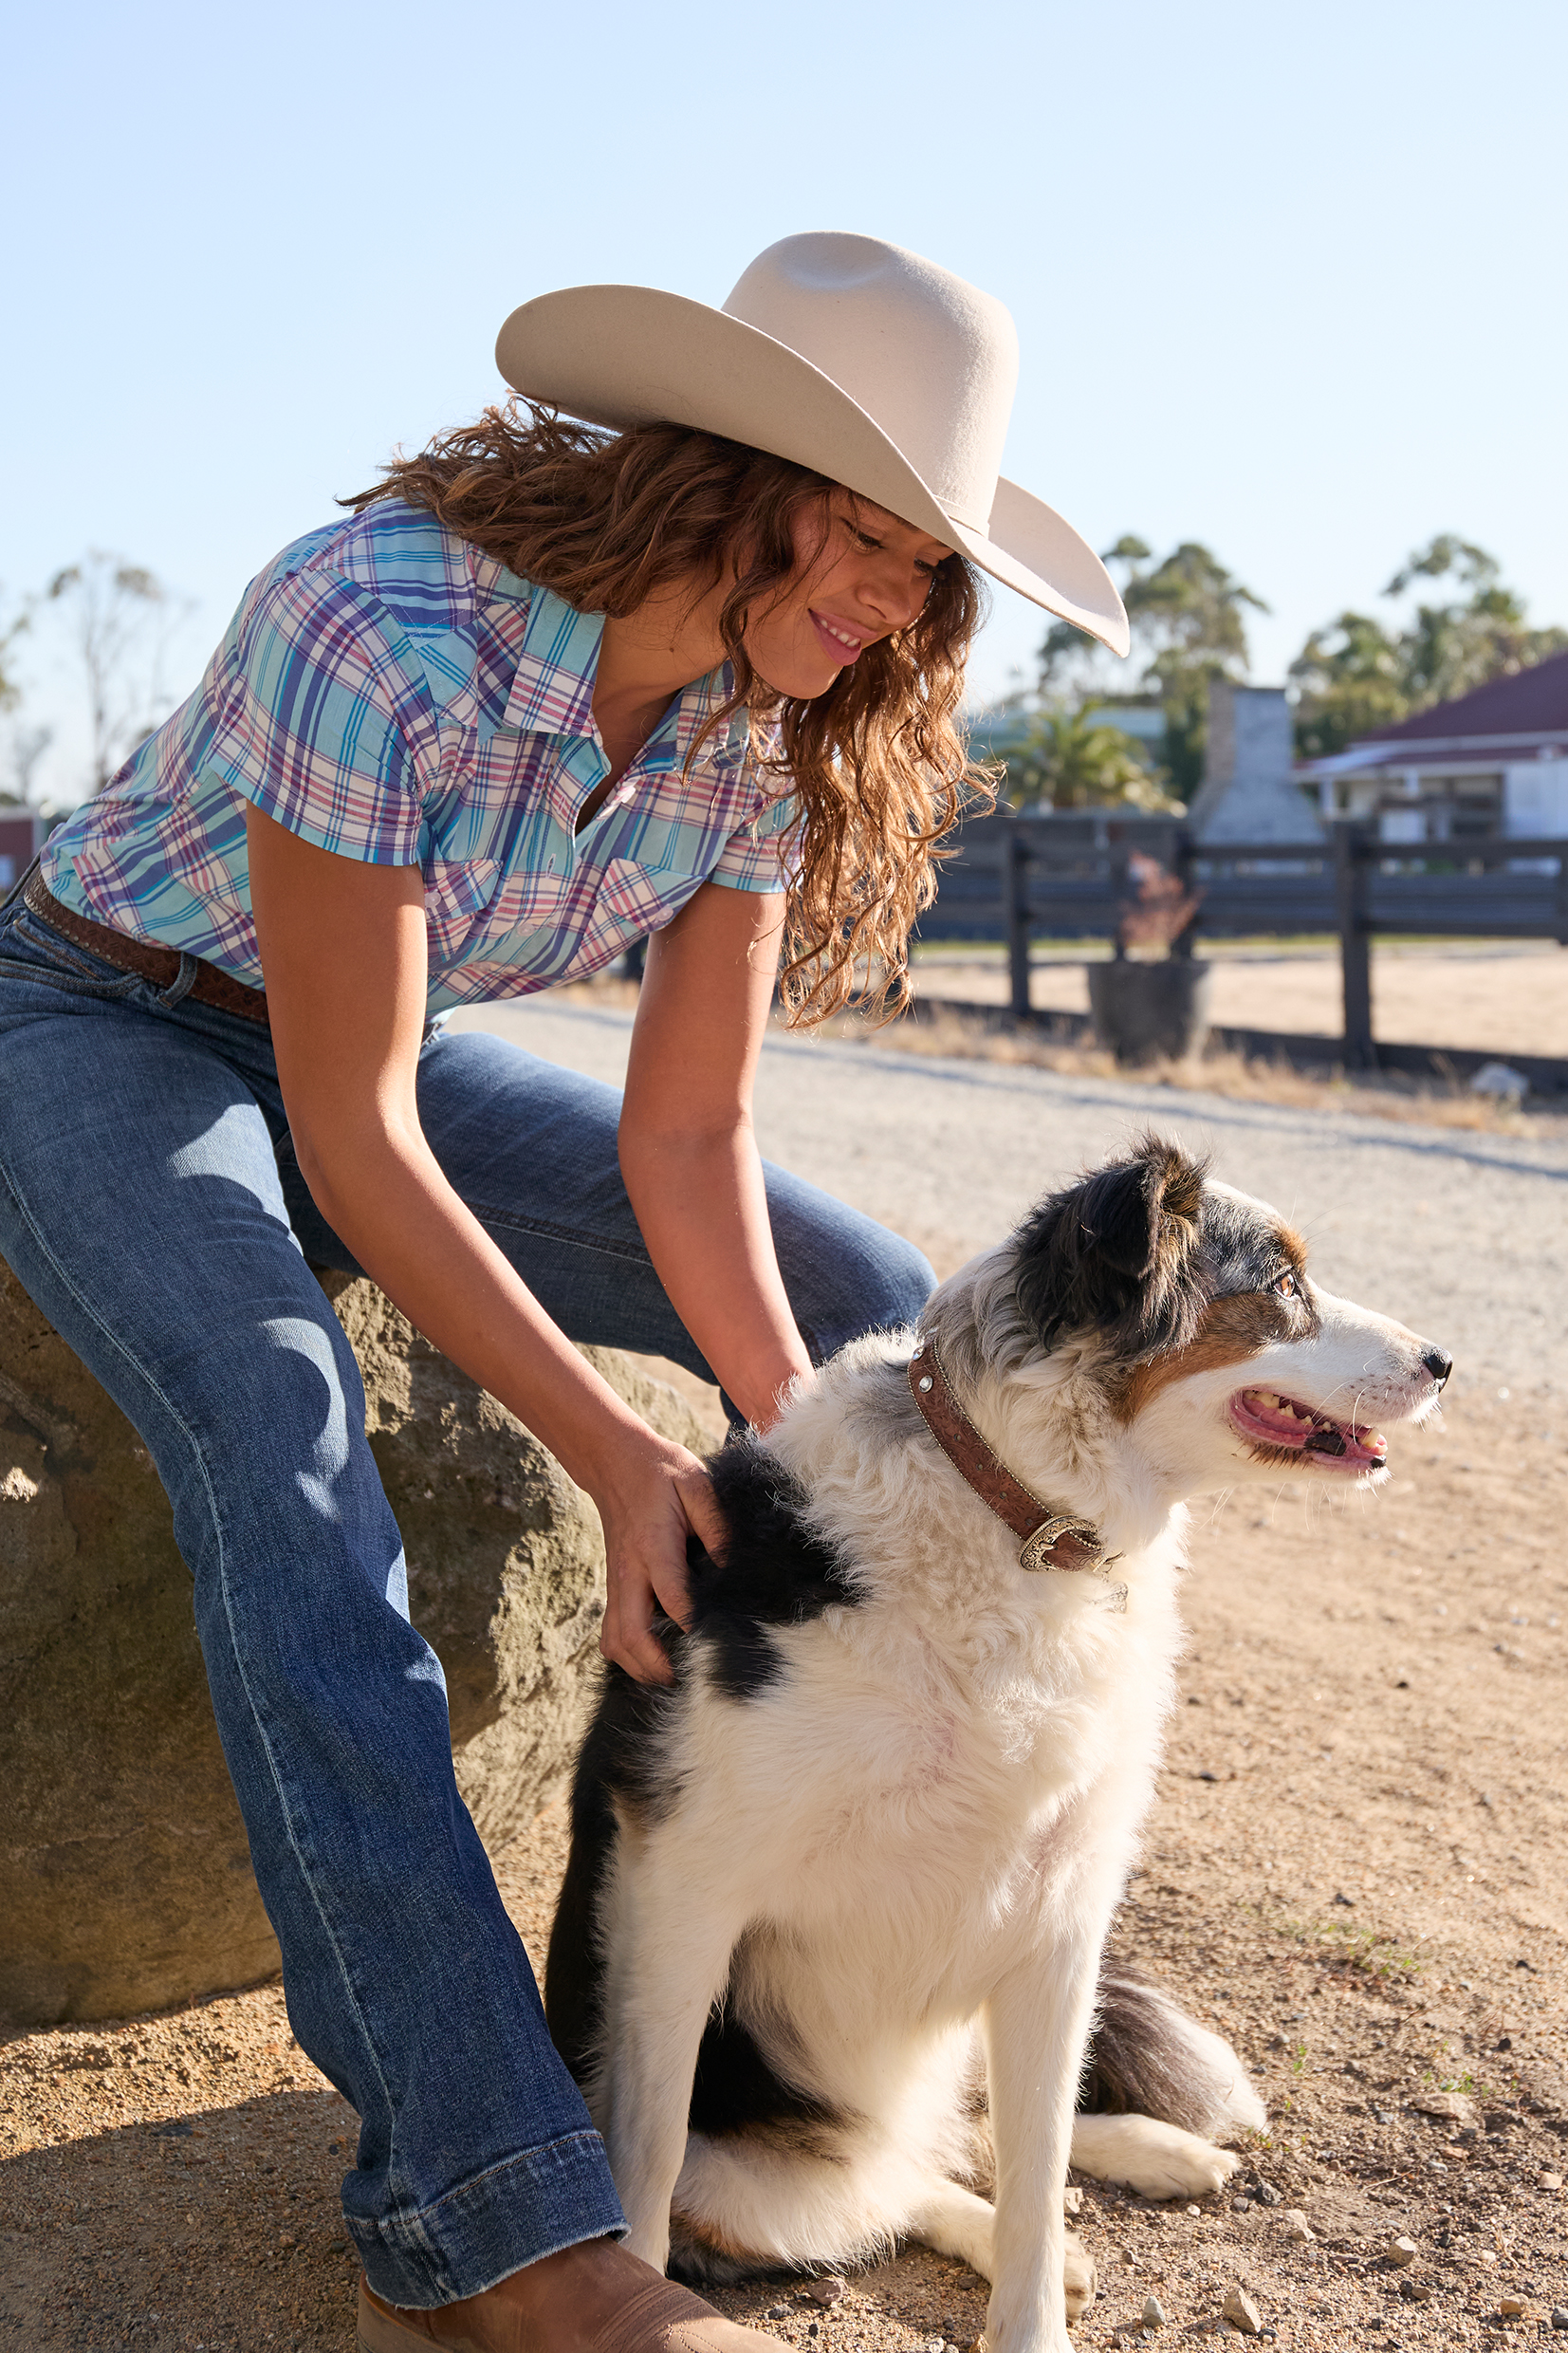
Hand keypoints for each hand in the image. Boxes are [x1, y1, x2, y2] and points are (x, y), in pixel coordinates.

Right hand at [595, 1438, 731, 1685]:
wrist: (615, 1463)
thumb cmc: (662, 1472)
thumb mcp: (697, 1484)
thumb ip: (717, 1524)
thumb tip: (733, 1566)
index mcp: (654, 1546)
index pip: (671, 1595)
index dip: (692, 1623)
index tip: (714, 1641)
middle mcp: (629, 1571)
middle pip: (630, 1634)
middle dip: (656, 1665)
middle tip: (687, 1679)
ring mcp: (617, 1583)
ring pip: (614, 1642)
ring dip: (638, 1666)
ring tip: (671, 1676)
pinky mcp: (614, 1588)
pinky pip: (611, 1634)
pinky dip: (627, 1655)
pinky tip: (652, 1659)